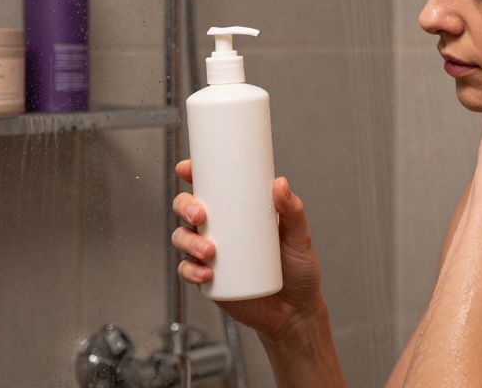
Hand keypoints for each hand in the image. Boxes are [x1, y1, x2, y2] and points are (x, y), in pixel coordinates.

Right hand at [170, 158, 325, 342]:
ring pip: (182, 238)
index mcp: (238, 212)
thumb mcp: (299, 237)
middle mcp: (220, 229)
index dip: (192, 174)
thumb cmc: (298, 269)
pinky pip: (187, 270)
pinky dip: (190, 270)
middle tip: (201, 215)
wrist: (295, 311)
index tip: (187, 169)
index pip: (210, 188)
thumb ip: (292, 211)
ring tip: (210, 250)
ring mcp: (210, 255)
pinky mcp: (209, 280)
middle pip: (187, 210)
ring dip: (188, 241)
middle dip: (185, 207)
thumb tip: (280, 184)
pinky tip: (206, 273)